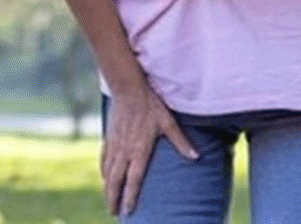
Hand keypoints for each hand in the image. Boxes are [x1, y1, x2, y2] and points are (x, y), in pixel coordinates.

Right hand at [102, 88, 197, 216]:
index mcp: (139, 150)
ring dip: (107, 187)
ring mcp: (115, 144)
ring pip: (108, 171)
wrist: (129, 89)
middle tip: (112, 213)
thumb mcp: (169, 123)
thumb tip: (196, 156)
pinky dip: (104, 170)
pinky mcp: (110, 137)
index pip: (133, 180)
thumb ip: (181, 142)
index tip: (127, 211)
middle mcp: (125, 151)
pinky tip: (104, 176)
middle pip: (115, 181)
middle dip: (113, 198)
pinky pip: (104, 158)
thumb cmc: (151, 106)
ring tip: (108, 200)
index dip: (129, 197)